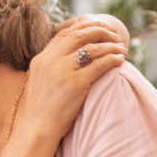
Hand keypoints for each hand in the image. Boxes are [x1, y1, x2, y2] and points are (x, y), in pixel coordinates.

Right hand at [20, 17, 127, 141]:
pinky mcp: (75, 84)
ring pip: (92, 48)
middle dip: (100, 31)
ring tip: (121, 48)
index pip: (64, 32)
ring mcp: (63, 72)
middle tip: (113, 35)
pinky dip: (113, 59)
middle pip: (80, 34)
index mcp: (41, 58)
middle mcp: (50, 61)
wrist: (35, 129)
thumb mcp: (38, 81)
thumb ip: (50, 66)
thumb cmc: (39, 110)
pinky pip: (100, 65)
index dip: (84, 26)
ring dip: (111, 45)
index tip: (98, 29)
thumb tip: (69, 56)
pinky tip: (120, 60)